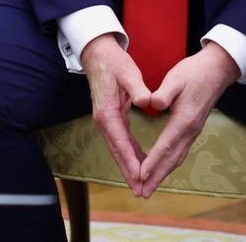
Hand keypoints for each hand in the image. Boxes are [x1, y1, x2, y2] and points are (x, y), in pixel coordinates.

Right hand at [80, 33, 151, 195]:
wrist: (97, 54)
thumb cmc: (114, 62)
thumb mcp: (128, 72)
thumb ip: (137, 87)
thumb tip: (147, 101)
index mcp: (108, 112)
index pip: (121, 142)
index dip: (131, 161)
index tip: (141, 176)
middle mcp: (103, 120)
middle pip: (117, 152)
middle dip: (129, 173)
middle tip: (142, 191)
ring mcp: (105, 121)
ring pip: (118, 149)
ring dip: (129, 168)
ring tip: (141, 185)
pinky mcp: (110, 118)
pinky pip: (120, 141)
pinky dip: (129, 155)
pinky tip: (139, 164)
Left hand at [138, 42, 239, 196]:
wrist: (216, 70)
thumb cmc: (194, 72)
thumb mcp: (176, 78)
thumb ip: (163, 93)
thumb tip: (152, 103)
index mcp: (184, 120)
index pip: (165, 145)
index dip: (153, 162)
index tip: (140, 175)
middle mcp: (190, 130)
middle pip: (172, 160)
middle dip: (156, 177)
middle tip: (142, 193)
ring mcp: (193, 131)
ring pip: (177, 158)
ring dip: (162, 174)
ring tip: (149, 187)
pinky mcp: (192, 129)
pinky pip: (179, 152)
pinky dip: (169, 164)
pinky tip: (161, 169)